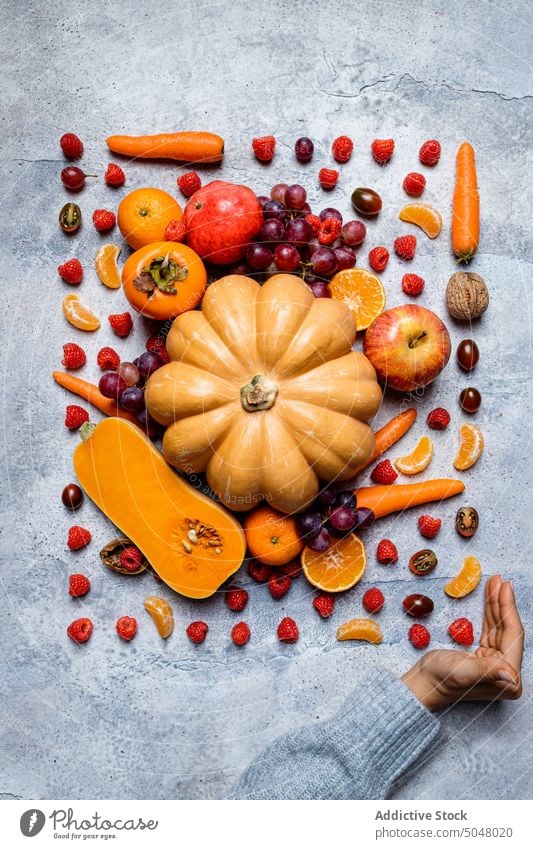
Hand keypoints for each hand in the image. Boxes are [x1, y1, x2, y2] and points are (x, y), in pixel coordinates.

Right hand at [402, 576, 522, 709]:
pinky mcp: (485, 658)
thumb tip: (511, 677)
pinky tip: (490, 599)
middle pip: (507, 629)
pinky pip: (491, 630)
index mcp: (508, 678)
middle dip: (502, 602)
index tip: (505, 586)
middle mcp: (506, 672)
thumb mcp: (463, 673)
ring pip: (499, 627)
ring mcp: (496, 664)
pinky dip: (489, 613)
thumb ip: (487, 672)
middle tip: (499, 579)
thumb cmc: (440, 680)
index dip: (509, 608)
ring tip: (494, 583)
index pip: (512, 635)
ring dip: (496, 604)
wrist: (423, 684)